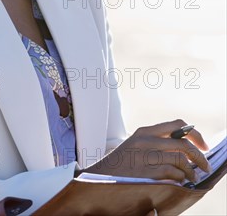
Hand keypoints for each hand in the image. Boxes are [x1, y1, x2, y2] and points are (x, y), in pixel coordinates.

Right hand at [82, 119, 209, 182]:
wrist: (101, 177)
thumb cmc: (122, 164)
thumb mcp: (136, 145)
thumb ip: (156, 142)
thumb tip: (182, 146)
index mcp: (145, 131)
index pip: (178, 124)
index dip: (195, 134)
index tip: (203, 145)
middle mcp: (146, 140)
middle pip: (183, 143)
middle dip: (199, 156)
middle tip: (204, 165)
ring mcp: (146, 156)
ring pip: (181, 160)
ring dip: (190, 171)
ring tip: (191, 177)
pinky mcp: (147, 173)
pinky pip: (173, 174)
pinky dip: (180, 179)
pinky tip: (178, 182)